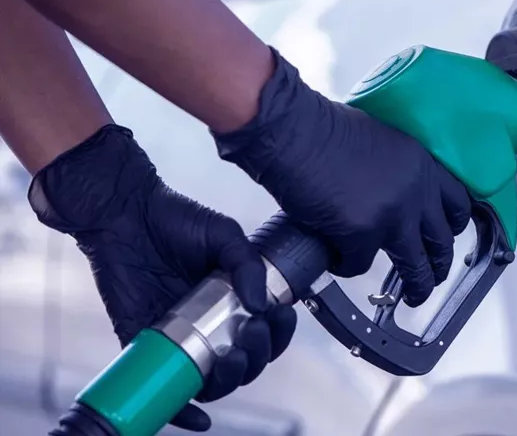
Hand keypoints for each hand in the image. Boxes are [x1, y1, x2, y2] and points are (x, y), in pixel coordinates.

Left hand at [28, 125, 296, 431]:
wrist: (123, 215)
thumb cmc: (174, 219)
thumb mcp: (223, 234)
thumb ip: (246, 264)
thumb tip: (260, 303)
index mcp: (233, 300)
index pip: (266, 332)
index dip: (279, 333)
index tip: (279, 316)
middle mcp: (211, 325)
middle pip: (245, 363)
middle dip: (257, 356)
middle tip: (251, 333)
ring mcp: (181, 339)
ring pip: (214, 380)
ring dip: (230, 381)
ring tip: (230, 360)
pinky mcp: (148, 345)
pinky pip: (167, 389)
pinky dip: (183, 412)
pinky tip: (198, 419)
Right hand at [213, 49, 471, 306]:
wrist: (292, 130)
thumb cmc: (322, 129)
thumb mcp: (381, 142)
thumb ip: (398, 171)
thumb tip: (393, 197)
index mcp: (421, 163)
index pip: (458, 202)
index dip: (453, 225)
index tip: (448, 236)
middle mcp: (416, 189)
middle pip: (441, 241)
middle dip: (439, 265)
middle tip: (433, 275)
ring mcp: (392, 213)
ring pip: (415, 265)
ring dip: (415, 286)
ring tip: (411, 296)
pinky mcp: (361, 233)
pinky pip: (359, 266)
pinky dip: (347, 266)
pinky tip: (338, 260)